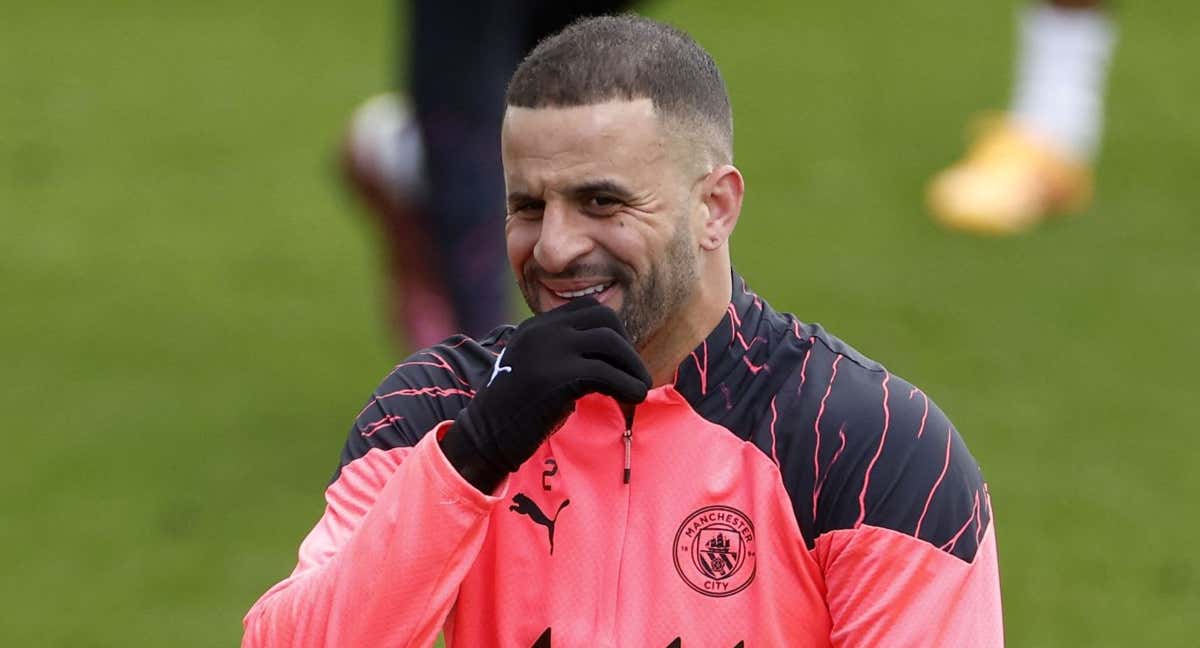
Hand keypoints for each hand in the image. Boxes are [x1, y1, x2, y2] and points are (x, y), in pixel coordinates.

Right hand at [440, 297, 651, 492]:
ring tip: (640, 388)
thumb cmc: (516, 412)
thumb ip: (565, 355)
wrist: (485, 437)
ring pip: (610, 342)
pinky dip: (628, 385)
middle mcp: (542, 331)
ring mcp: (549, 350)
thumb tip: (612, 359)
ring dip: (633, 365)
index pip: (588, 308)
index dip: (613, 331)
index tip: (619, 359)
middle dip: (627, 345)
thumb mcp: (537, 369)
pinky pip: (606, 373)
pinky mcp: (557, 376)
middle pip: (604, 317)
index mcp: (536, 326)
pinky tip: (633, 398)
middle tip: (633, 373)